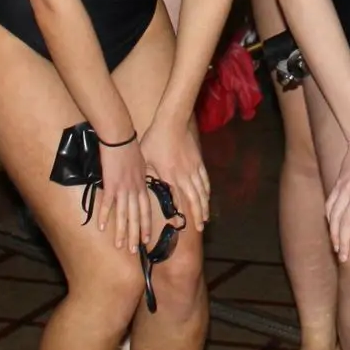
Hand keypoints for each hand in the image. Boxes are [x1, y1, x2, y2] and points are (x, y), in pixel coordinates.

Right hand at [97, 136, 151, 253]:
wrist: (120, 137)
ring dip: (122, 232)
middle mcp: (134, 190)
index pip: (146, 210)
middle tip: (134, 251)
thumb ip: (140, 177)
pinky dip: (105, 217)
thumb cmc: (129, 147)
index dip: (146, 225)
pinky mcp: (111, 185)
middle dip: (135, 235)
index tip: (147, 239)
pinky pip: (108, 204)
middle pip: (136, 217)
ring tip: (120, 246)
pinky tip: (102, 228)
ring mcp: (123, 189)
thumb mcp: (141, 163)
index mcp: (142, 185)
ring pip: (124, 215)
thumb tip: (139, 184)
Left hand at [141, 116, 210, 230]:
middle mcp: (185, 175)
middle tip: (200, 228)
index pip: (177, 200)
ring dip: (205, 206)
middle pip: (195, 200)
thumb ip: (147, 173)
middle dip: (198, 215)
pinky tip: (207, 196)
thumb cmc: (156, 138)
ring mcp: (194, 168)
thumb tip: (142, 185)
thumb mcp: (146, 157)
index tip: (181, 226)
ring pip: (202, 191)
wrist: (173, 121)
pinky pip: (205, 180)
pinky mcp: (199, 161)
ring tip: (206, 217)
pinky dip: (207, 191)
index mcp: (170, 176)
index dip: (180, 214)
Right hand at [325, 134, 349, 262]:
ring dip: (335, 234)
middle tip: (345, 259)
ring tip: (337, 249)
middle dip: (345, 243)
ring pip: (336, 216)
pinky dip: (329, 218)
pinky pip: (330, 204)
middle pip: (348, 223)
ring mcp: (346, 189)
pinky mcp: (338, 184)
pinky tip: (331, 228)